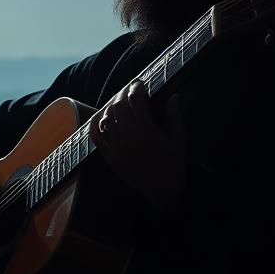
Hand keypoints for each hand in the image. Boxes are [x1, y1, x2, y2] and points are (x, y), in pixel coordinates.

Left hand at [88, 82, 187, 213]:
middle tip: (128, 90)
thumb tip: (174, 95)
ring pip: (107, 119)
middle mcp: (128, 136)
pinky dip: (96, 125)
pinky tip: (100, 118)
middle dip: (123, 94)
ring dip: (112, 107)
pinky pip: (97, 137)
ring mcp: (116, 147)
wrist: (162, 190)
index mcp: (146, 130)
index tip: (139, 84)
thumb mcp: (179, 139)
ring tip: (118, 102)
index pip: (136, 100)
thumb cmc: (173, 163)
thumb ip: (174, 116)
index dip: (136, 88)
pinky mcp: (110, 157)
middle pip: (119, 106)